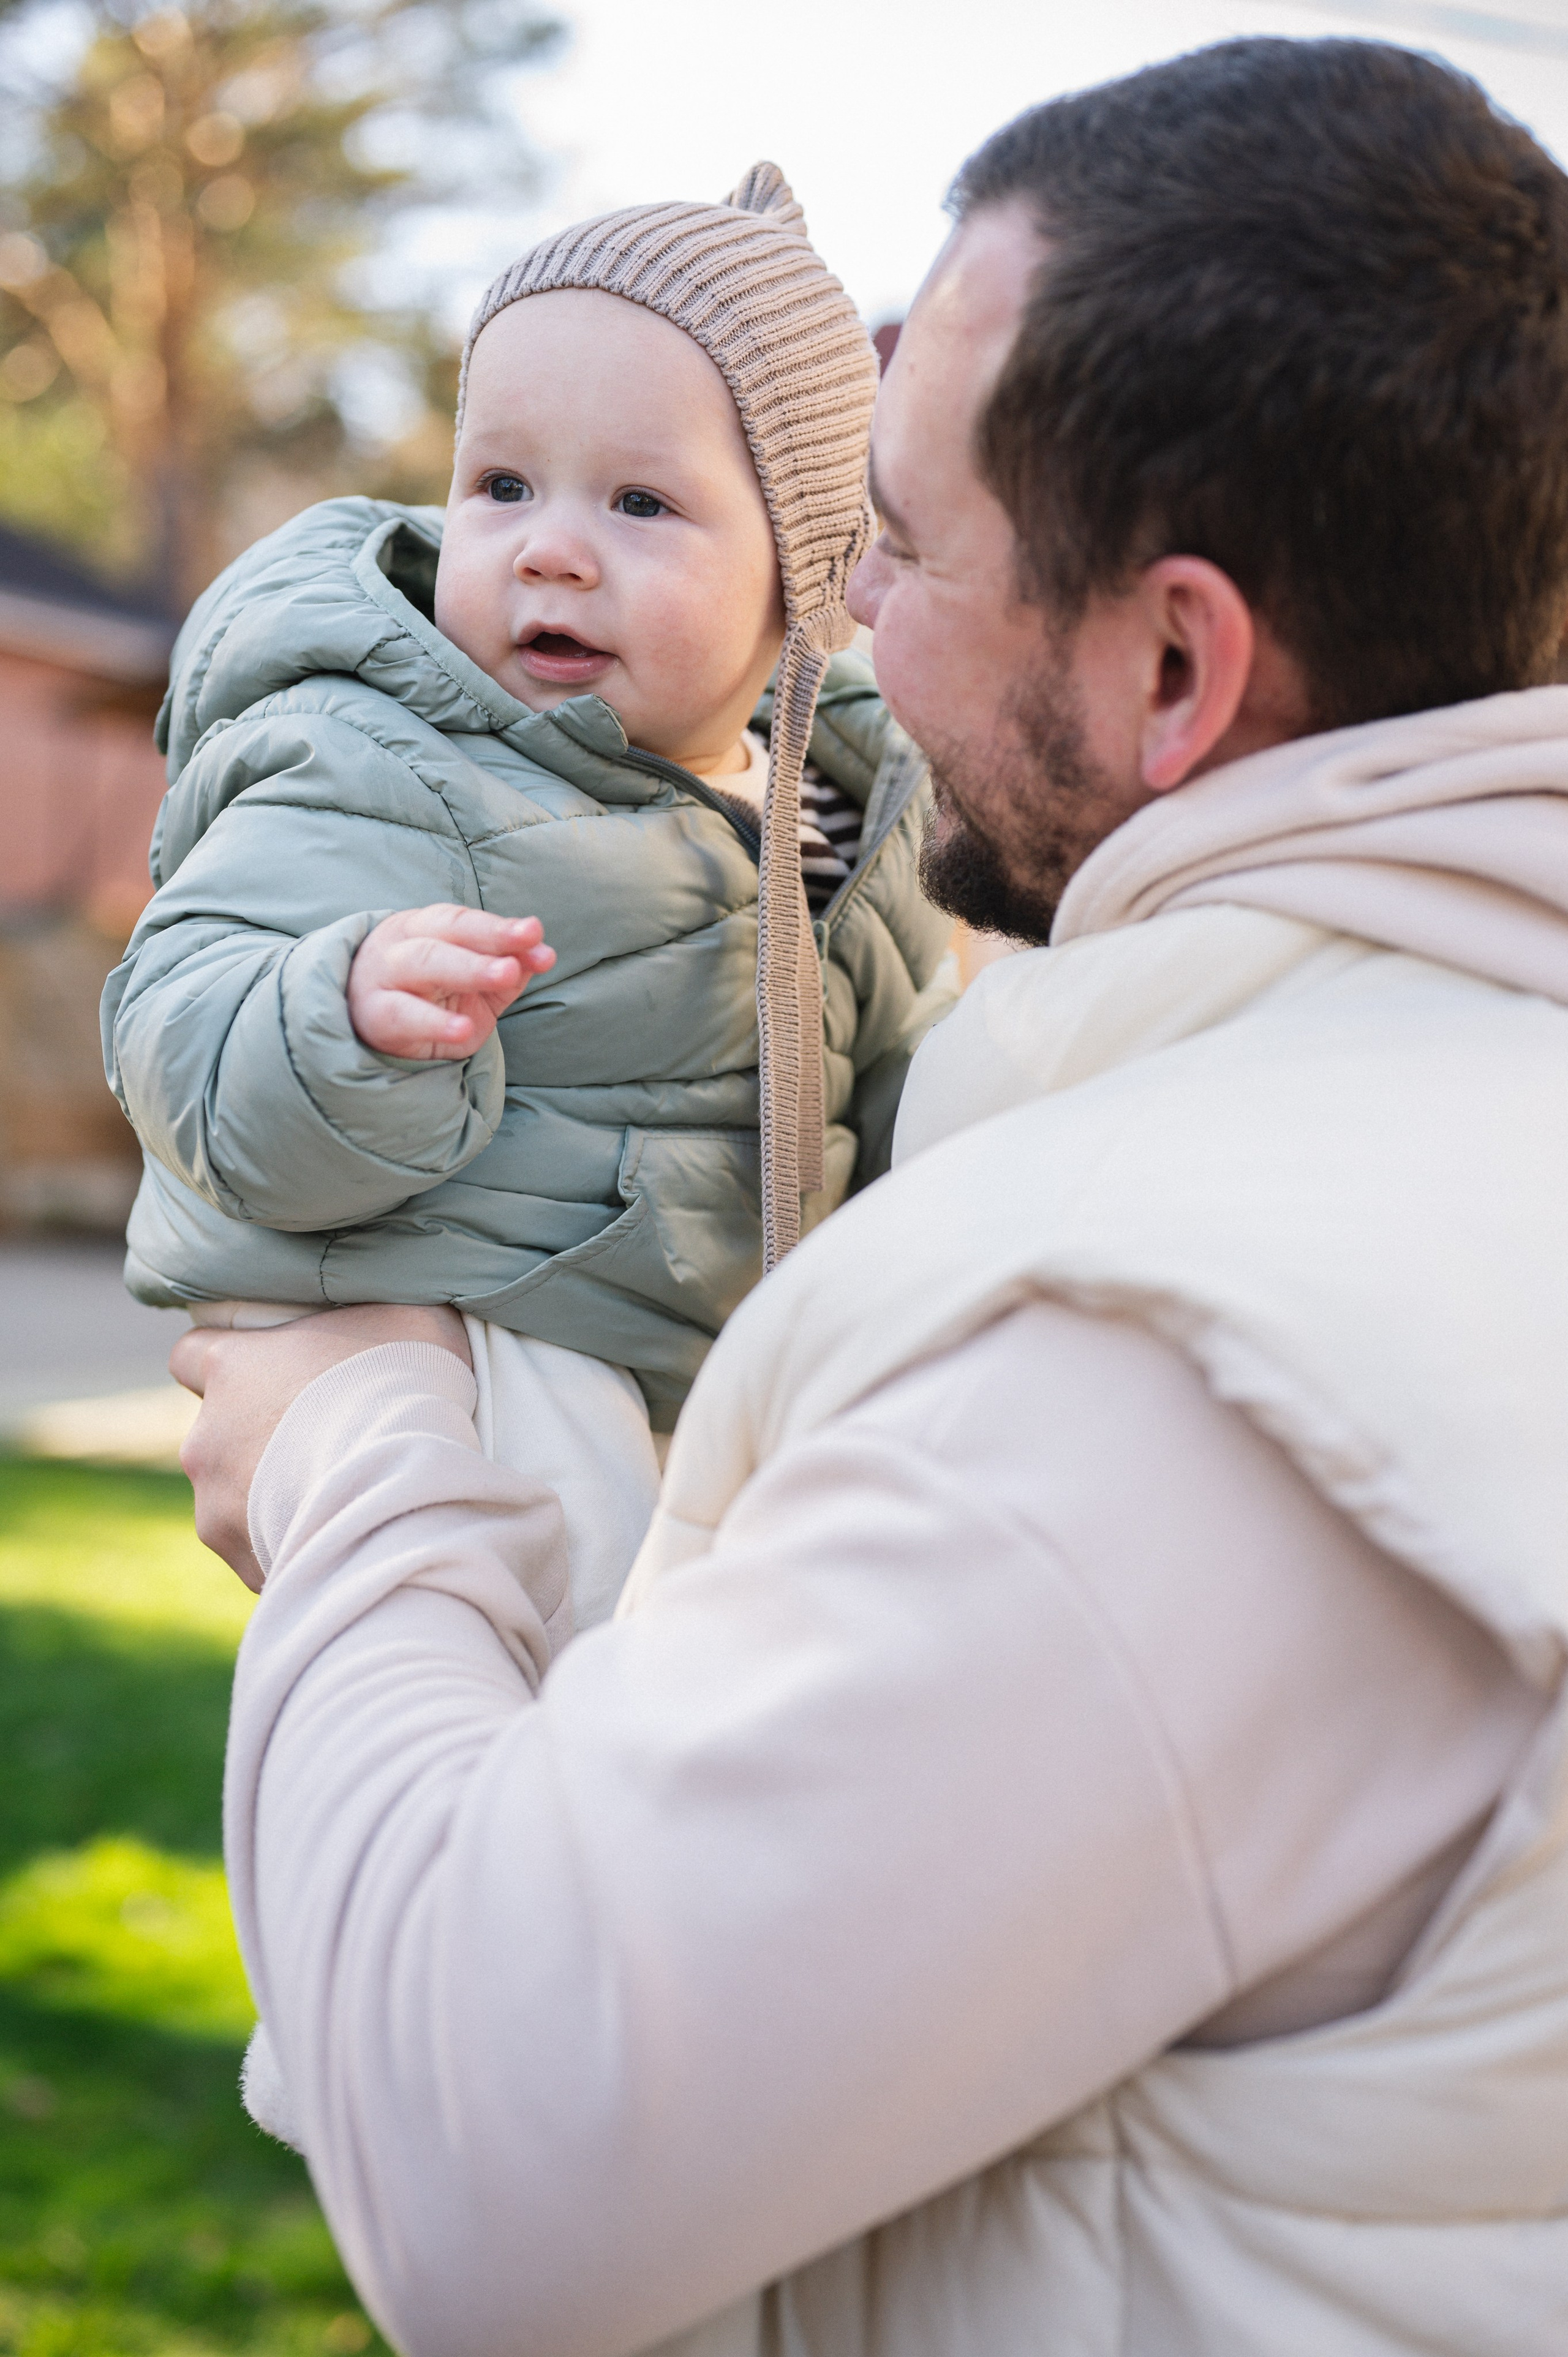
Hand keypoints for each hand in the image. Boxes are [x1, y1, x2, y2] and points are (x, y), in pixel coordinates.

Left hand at [171, 1305, 471, 1591]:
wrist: (404, 1489)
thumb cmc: (406, 1389)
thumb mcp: (408, 1321)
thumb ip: (377, 1318)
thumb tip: (400, 1318)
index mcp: (232, 1367)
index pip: (191, 1355)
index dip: (228, 1365)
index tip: (264, 1376)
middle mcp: (207, 1436)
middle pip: (221, 1434)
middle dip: (262, 1441)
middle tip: (326, 1444)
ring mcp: (215, 1503)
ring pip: (234, 1497)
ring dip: (272, 1496)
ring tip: (337, 1498)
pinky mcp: (239, 1556)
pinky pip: (257, 1549)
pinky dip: (288, 1543)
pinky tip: (337, 1534)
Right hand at [348, 905, 554, 1060]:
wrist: (370, 1025)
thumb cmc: (429, 994)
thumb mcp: (475, 980)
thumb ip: (510, 966)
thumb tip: (545, 954)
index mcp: (426, 926)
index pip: (463, 921)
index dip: (498, 927)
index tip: (534, 932)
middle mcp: (402, 944)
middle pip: (444, 937)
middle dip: (488, 941)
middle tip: (523, 955)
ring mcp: (383, 978)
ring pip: (423, 964)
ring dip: (468, 969)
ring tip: (506, 976)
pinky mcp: (375, 1017)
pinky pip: (403, 1015)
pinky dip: (434, 1022)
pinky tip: (463, 1029)